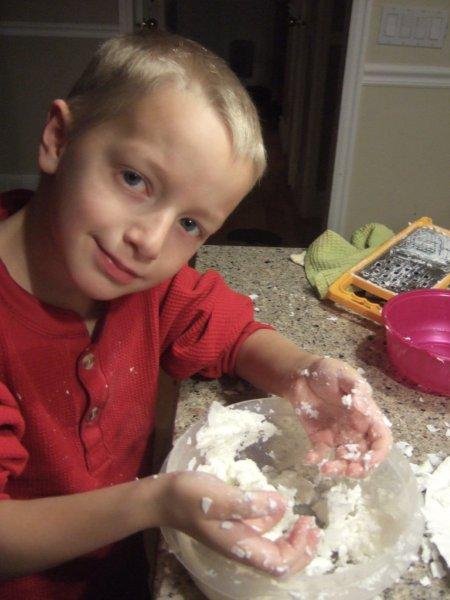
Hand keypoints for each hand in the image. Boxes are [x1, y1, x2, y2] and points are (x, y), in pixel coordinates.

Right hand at [161, 471, 318, 575]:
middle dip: (301, 549)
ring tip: (303, 518)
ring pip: (272, 544)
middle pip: (279, 561)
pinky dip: (274, 520)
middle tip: (313, 526)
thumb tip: (283, 506)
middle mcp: (242, 545)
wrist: (164, 497)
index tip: (307, 524)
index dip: (299, 550)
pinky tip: (275, 503)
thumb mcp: (222, 498)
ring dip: (291, 536)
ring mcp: (237, 534)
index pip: (279, 563)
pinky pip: (259, 527)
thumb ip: (252, 504)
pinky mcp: (232, 521)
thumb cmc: (191, 498)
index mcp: (241, 546)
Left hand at [288, 357, 392, 477]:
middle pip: (364, 455)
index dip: (379, 453)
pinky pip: (321, 454)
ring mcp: (337, 436)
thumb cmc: (327, 371)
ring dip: (339, 468)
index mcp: (367, 415)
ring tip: (326, 469)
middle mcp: (355, 430)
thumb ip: (356, 389)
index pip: (381, 439)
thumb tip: (363, 407)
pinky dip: (316, 459)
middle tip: (349, 471)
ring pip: (344, 460)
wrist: (300, 373)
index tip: (369, 461)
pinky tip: (310, 458)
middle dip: (360, 468)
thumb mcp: (344, 374)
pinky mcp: (319, 438)